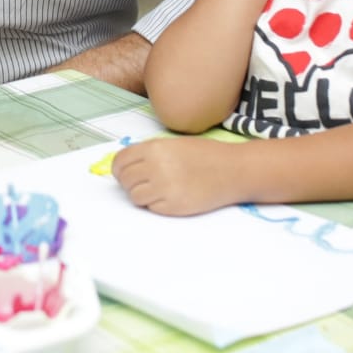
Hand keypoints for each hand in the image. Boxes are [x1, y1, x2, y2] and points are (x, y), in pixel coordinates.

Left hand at [112, 137, 240, 215]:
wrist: (232, 171)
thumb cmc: (205, 155)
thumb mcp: (173, 144)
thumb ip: (150, 153)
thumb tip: (127, 166)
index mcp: (154, 148)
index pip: (120, 161)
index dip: (119, 169)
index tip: (124, 173)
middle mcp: (155, 167)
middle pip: (125, 180)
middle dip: (130, 182)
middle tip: (144, 182)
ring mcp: (163, 188)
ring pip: (134, 196)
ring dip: (141, 195)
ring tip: (157, 190)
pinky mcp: (172, 206)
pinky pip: (151, 207)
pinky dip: (156, 204)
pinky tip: (171, 196)